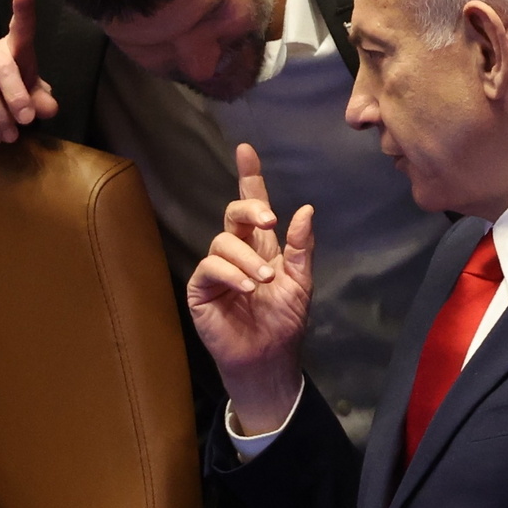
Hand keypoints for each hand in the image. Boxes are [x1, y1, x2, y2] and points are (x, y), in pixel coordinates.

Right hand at [0, 0, 58, 142]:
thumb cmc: (10, 87)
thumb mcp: (31, 91)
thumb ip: (41, 98)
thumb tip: (49, 109)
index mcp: (12, 48)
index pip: (20, 29)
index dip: (23, 12)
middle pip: (3, 69)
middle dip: (17, 96)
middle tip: (27, 120)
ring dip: (0, 118)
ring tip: (11, 136)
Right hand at [187, 143, 313, 434]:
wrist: (269, 357)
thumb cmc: (284, 321)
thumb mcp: (301, 281)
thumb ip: (301, 247)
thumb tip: (305, 209)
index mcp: (261, 245)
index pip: (252, 205)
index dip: (249, 177)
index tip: (246, 150)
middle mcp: (236, 251)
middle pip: (233, 213)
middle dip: (249, 208)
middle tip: (268, 220)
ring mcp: (217, 269)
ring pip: (223, 241)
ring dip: (247, 258)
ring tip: (263, 281)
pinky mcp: (201, 289)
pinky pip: (210, 267)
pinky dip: (230, 273)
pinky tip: (247, 287)